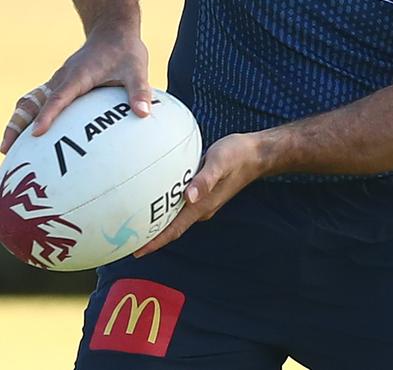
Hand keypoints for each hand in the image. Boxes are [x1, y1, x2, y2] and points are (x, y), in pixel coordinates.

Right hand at [1, 26, 148, 154]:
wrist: (112, 29)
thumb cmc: (125, 49)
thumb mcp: (137, 68)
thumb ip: (140, 90)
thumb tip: (144, 113)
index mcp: (79, 75)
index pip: (60, 98)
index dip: (48, 115)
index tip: (37, 134)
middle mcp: (63, 78)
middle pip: (34, 102)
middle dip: (17, 124)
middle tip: (6, 149)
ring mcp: (59, 81)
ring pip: (31, 101)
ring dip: (18, 121)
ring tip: (8, 148)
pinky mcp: (61, 84)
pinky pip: (39, 101)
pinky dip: (29, 116)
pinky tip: (30, 136)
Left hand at [134, 132, 265, 256]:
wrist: (256, 153)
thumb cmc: (236, 155)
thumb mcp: (220, 162)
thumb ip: (205, 179)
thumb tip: (189, 197)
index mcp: (202, 206)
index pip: (173, 230)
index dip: (154, 242)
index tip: (134, 251)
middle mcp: (200, 208)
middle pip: (171, 228)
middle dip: (149, 237)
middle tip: (124, 240)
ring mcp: (202, 201)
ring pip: (174, 217)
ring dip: (156, 223)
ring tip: (133, 224)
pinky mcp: (202, 192)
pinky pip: (179, 205)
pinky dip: (165, 207)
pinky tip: (155, 199)